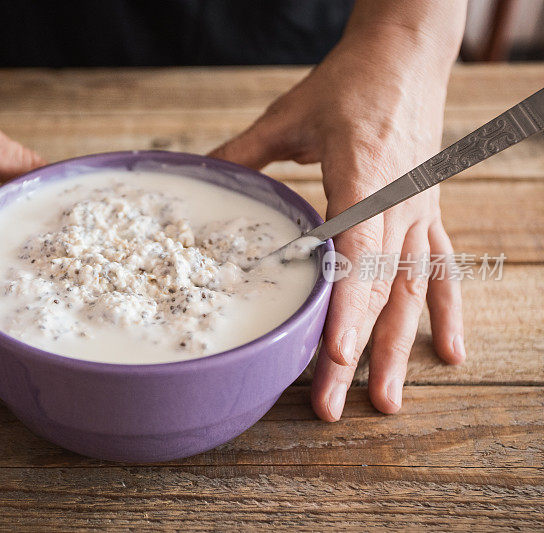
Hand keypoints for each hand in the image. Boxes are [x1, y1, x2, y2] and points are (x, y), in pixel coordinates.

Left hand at [210, 6, 466, 419]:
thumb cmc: (350, 82)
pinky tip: (448, 353)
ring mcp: (418, 213)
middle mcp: (398, 206)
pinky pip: (440, 269)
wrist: (408, 53)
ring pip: (410, 292)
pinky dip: (443, 311)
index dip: (345, 310)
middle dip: (356, 353)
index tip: (333, 357)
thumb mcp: (290, 116)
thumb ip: (244, 154)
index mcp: (363, 179)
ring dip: (398, 349)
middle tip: (332, 407)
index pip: (356, 258)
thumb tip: (198, 174)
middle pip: (377, 291)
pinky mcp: (427, 213)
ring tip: (386, 403)